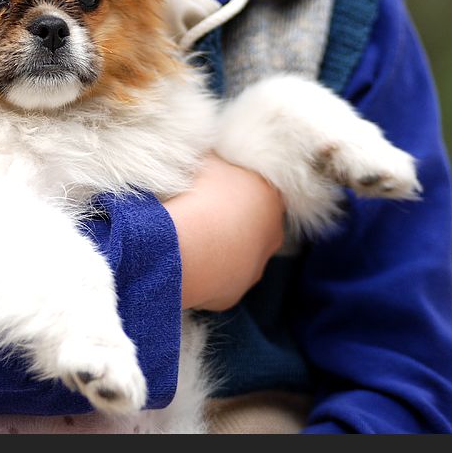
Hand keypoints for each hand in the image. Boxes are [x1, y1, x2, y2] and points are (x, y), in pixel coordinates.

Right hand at [162, 153, 284, 310]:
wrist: (179, 242)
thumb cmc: (194, 193)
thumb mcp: (206, 159)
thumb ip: (217, 159)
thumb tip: (215, 157)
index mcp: (270, 196)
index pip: (262, 191)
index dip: (237, 190)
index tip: (214, 189)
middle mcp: (271, 235)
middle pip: (253, 226)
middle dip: (231, 222)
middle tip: (200, 214)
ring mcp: (253, 269)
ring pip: (237, 257)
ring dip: (218, 250)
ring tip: (186, 240)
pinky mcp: (232, 295)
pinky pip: (218, 281)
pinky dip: (204, 273)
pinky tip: (183, 262)